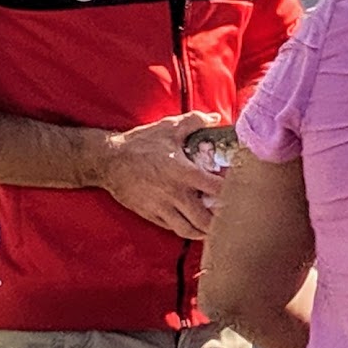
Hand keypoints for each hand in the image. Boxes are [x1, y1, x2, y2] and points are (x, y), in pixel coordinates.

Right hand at [92, 111, 227, 239]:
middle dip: (221, 221)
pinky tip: (194, 224)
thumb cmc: (140, 144)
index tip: (240, 189)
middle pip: (206, 220)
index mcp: (183, 173)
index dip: (232, 192)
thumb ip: (195, 122)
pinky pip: (173, 228)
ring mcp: (162, 208)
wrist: (108, 161)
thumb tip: (216, 117)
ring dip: (204, 231)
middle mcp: (175, 195)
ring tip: (215, 226)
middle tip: (230, 216)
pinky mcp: (151, 215)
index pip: (216, 189)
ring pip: (189, 230)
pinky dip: (186, 229)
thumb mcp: (169, 127)